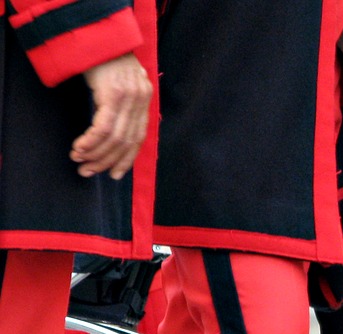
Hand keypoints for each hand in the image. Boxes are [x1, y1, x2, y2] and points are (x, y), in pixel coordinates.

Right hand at [71, 53, 151, 179]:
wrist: (97, 33)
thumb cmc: (104, 57)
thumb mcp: (119, 81)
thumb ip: (122, 104)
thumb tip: (115, 130)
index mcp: (144, 99)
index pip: (139, 138)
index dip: (126, 159)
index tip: (114, 174)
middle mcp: (140, 100)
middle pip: (126, 142)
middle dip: (106, 161)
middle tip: (89, 172)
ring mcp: (129, 98)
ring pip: (114, 138)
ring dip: (95, 154)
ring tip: (80, 162)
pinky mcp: (114, 95)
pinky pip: (103, 127)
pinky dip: (90, 142)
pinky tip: (79, 149)